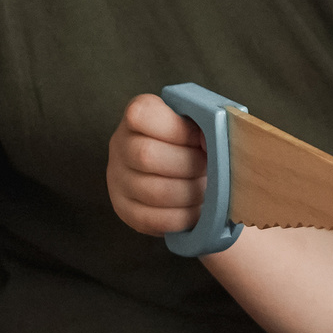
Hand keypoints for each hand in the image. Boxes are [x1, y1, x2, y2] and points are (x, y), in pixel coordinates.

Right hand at [107, 93, 204, 236]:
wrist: (183, 174)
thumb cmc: (195, 143)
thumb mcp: (198, 124)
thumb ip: (206, 125)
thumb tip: (215, 140)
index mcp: (139, 114)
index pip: (142, 115)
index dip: (178, 130)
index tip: (202, 139)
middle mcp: (120, 144)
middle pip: (147, 155)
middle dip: (188, 165)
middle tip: (209, 169)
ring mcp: (118, 178)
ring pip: (152, 191)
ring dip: (189, 194)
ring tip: (206, 191)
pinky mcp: (124, 209)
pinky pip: (152, 218)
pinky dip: (182, 216)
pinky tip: (196, 210)